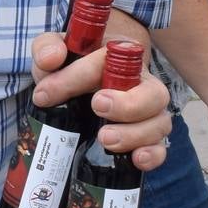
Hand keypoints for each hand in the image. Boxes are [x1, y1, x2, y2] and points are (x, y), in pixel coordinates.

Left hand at [30, 33, 172, 171]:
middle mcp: (141, 85)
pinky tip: (136, 160)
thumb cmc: (73, 64)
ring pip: (159, 123)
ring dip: (135, 134)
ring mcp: (148, 114)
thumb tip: (50, 59)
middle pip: (153, 93)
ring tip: (105, 139)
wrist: (87, 82)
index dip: (76, 77)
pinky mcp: (147, 139)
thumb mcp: (54, 50)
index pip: (106, 63)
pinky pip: (160, 149)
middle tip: (97, 106)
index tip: (47, 93)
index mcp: (119, 58)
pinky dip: (152, 155)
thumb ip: (47, 47)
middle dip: (128, 104)